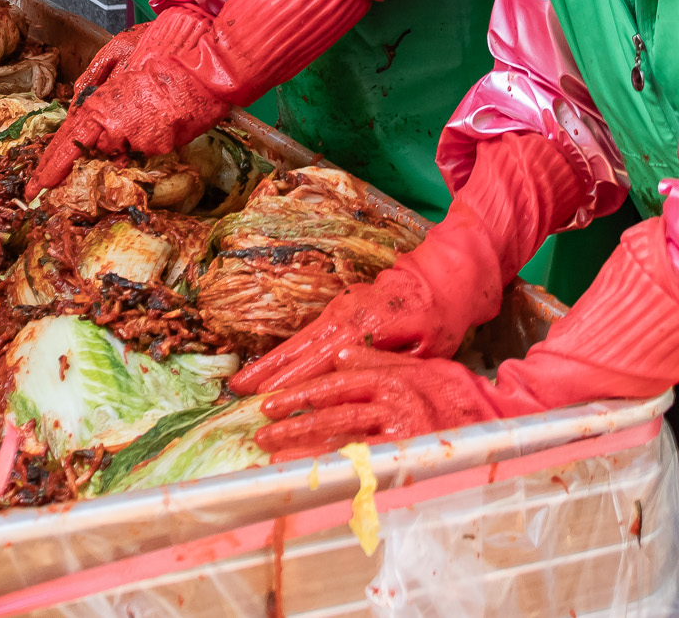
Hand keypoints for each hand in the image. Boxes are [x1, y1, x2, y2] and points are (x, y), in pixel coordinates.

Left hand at [24, 12, 229, 197]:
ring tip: (133, 119)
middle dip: (70, 166)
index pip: (68, 143)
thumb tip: (79, 107)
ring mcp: (142, 141)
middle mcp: (118, 129)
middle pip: (89, 152)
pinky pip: (147, 145)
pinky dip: (146, 134)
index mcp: (102, 106)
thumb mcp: (119, 51)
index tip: (35, 186)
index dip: (50, 167)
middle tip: (44, 186)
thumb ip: (95, 81)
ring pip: (120, 149)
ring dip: (119, 141)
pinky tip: (156, 116)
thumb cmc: (166, 47)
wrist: (208, 61)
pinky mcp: (164, 146)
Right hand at [227, 226, 495, 395]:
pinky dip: (285, 351)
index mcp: (363, 329)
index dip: (293, 383)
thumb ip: (387, 365)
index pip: (321, 362)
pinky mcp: (339, 307)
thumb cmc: (439, 320)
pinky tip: (270, 366)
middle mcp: (344, 317)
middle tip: (238, 392)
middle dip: (268, 373)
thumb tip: (354, 382)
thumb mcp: (424, 350)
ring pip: (297, 340)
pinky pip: (306, 333)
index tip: (269, 400)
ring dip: (269, 362)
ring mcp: (339, 310)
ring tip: (241, 381)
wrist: (441, 277)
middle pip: (299, 349)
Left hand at [254, 351, 506, 458]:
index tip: (270, 402)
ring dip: (306, 450)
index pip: (336, 384)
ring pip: (344, 441)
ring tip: (276, 456)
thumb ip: (378, 361)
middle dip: (294, 424)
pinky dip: (336, 470)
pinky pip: (365, 465)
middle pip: (333, 414)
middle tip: (262, 433)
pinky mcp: (408, 457)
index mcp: (390, 378)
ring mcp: (400, 433)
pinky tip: (314, 476)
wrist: (496, 418)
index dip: (301, 394)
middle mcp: (392, 404)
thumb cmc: (454, 391)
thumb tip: (342, 356)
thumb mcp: (418, 365)